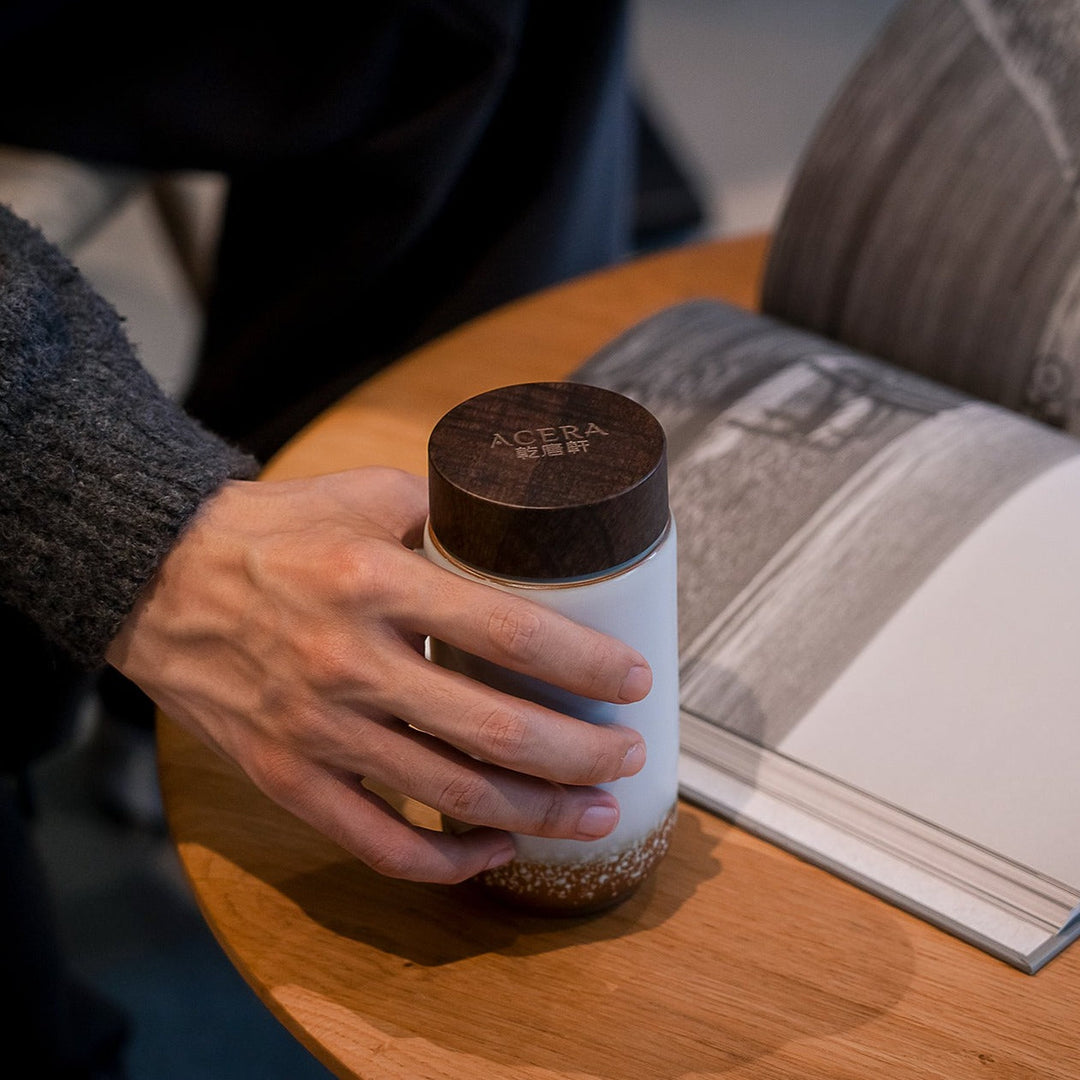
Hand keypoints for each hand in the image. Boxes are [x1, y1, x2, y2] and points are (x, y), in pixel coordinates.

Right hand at [106, 467, 650, 883]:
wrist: (157, 580)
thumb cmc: (270, 532)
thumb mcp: (363, 494)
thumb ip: (447, 515)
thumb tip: (524, 542)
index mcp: (376, 582)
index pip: (512, 633)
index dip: (587, 666)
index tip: (636, 681)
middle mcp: (350, 663)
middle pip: (497, 732)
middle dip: (583, 754)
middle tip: (630, 755)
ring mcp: (317, 731)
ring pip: (452, 795)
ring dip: (538, 815)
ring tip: (595, 816)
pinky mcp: (287, 778)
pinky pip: (377, 842)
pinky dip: (447, 860)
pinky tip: (493, 850)